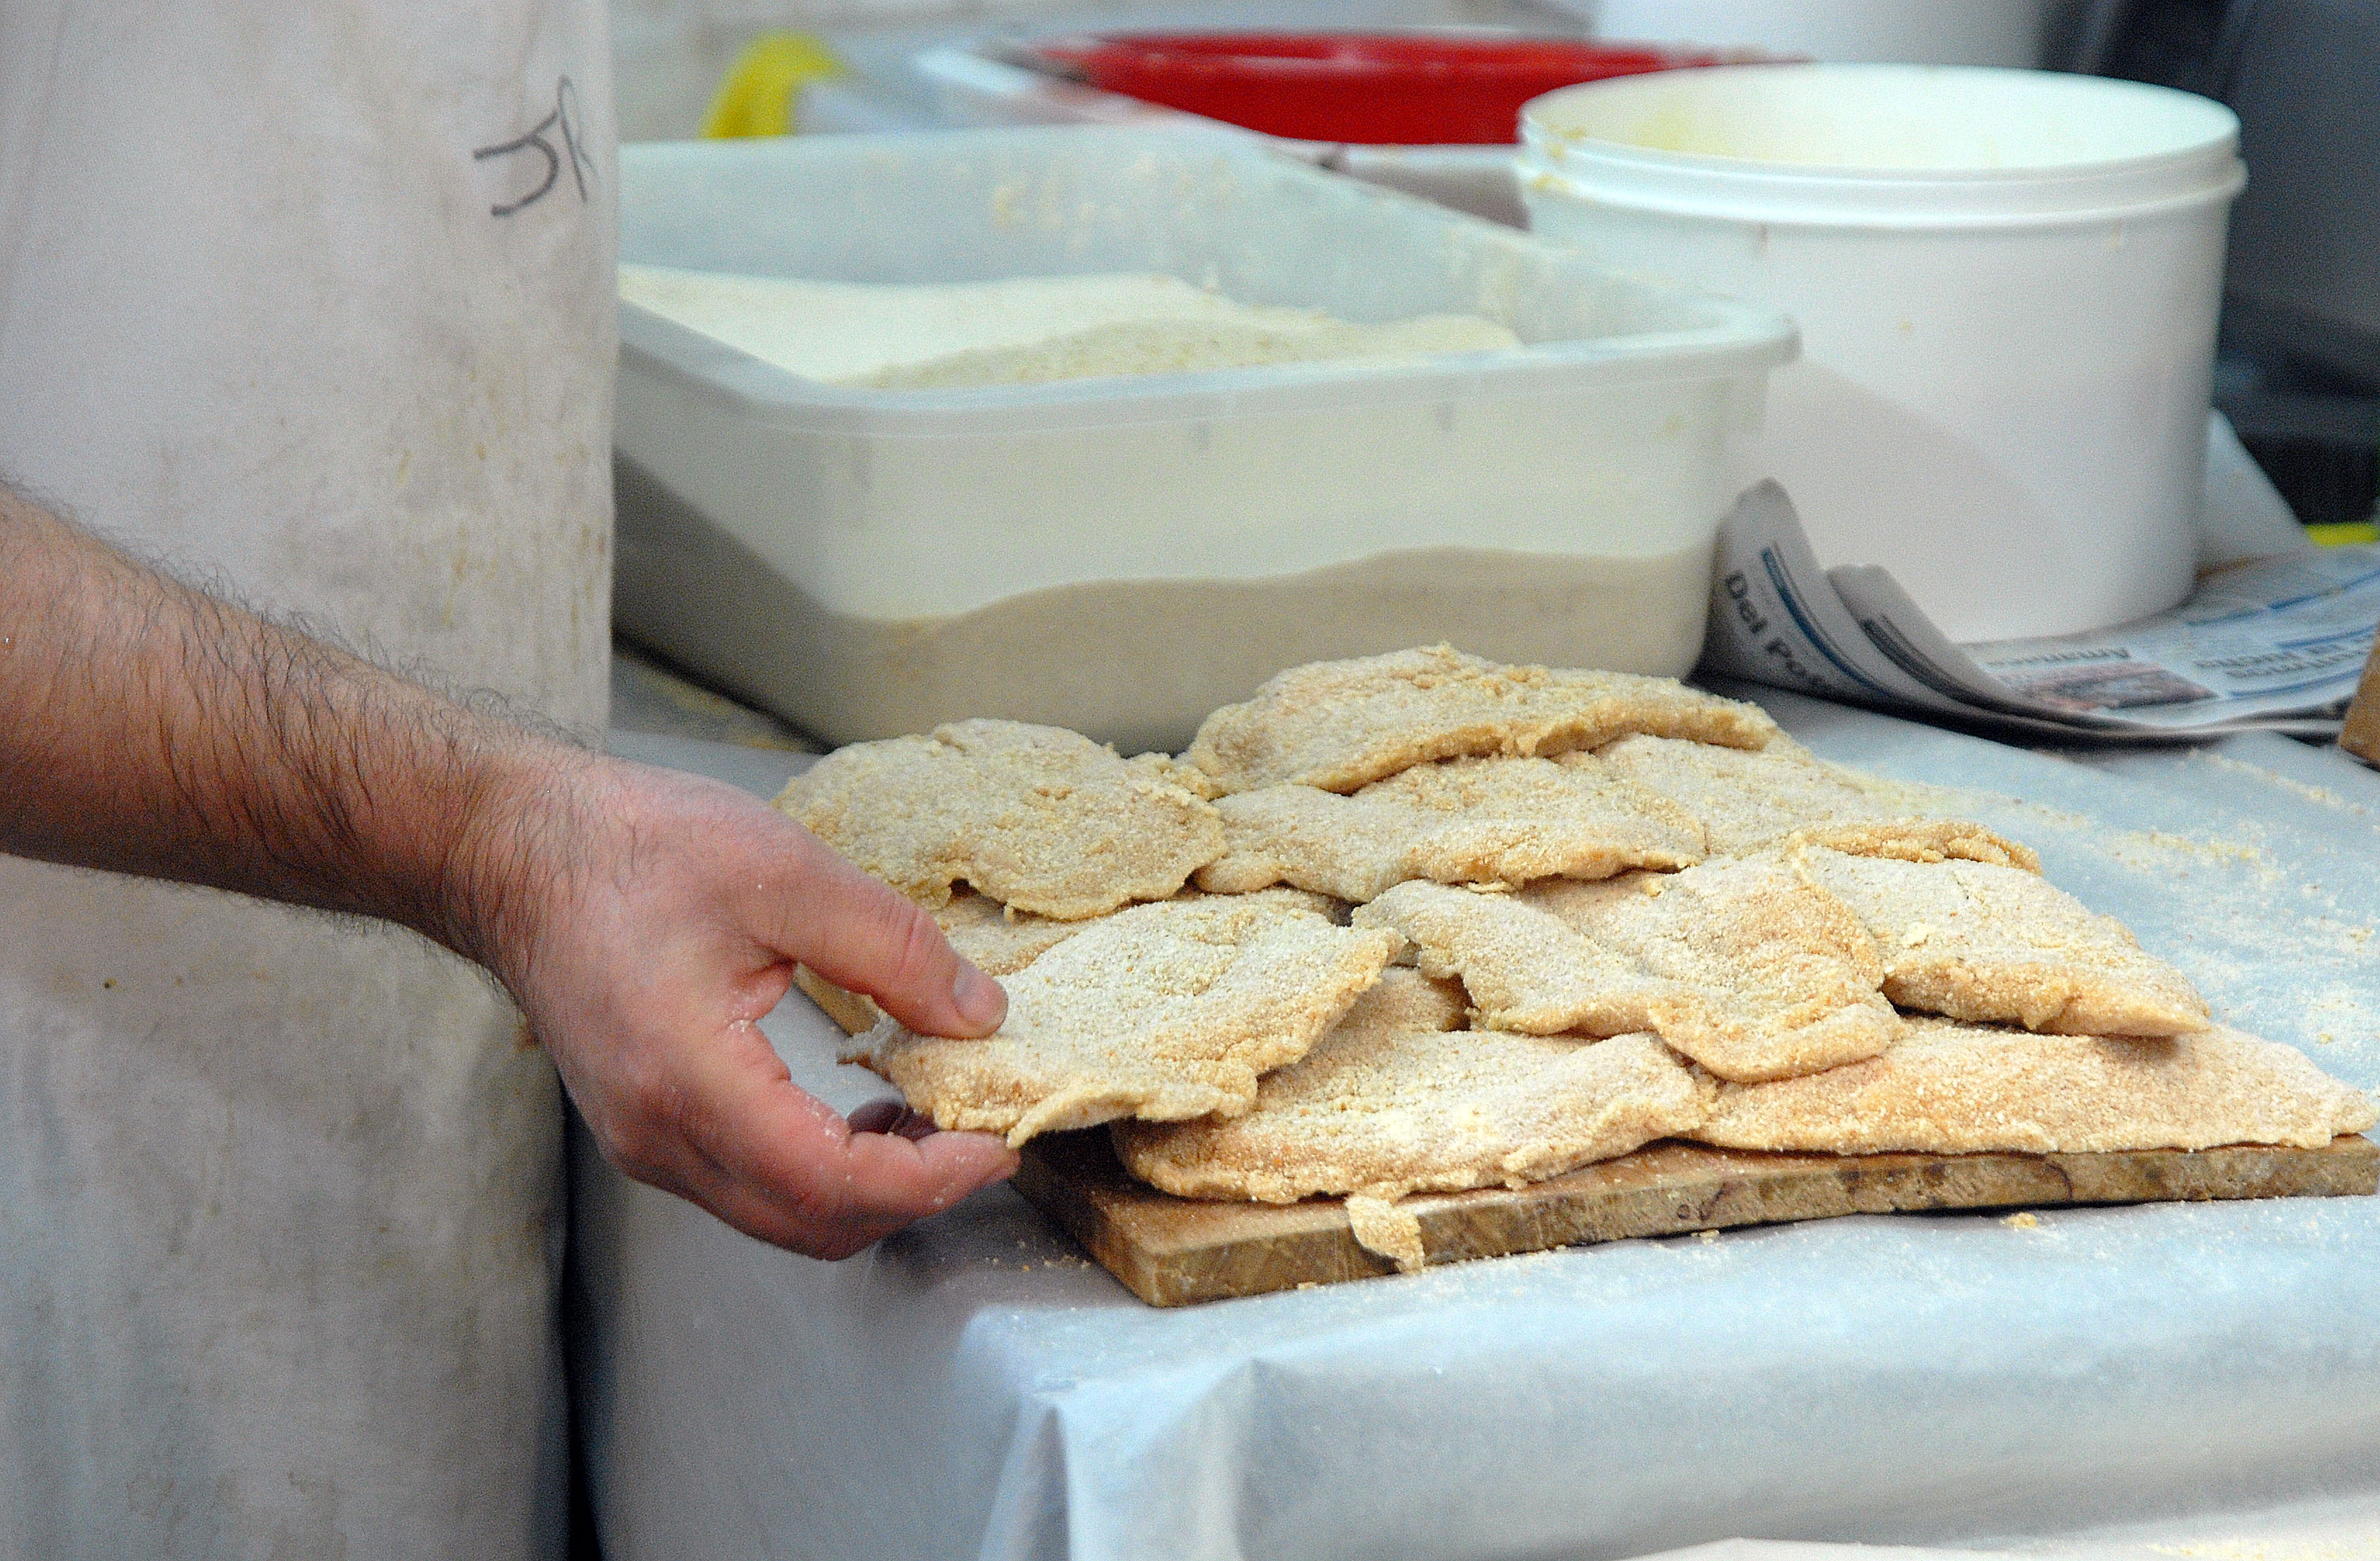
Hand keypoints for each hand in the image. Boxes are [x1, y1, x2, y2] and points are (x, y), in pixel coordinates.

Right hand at [463, 752, 1017, 1258]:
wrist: (514, 850)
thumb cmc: (632, 848)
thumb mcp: (786, 872)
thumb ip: (893, 951)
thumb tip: (979, 1016)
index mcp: (689, 1079)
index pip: (832, 1184)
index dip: (931, 1180)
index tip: (998, 1146)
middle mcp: (659, 1136)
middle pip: (813, 1225)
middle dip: (913, 1196)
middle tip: (983, 1137)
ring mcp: (645, 1143)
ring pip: (783, 1219)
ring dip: (870, 1190)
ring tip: (933, 1119)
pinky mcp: (645, 1130)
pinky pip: (750, 1186)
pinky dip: (823, 1173)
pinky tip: (863, 1111)